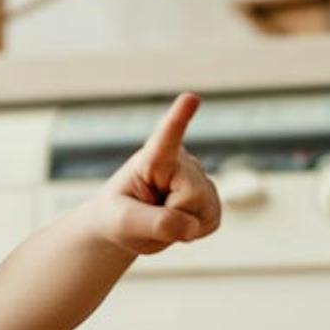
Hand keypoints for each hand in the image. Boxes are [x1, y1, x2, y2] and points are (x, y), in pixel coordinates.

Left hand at [84, 93, 221, 255]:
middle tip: (150, 214)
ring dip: (183, 227)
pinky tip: (179, 222)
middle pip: (191, 198)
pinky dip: (194, 232)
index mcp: (152, 158)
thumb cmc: (118, 216)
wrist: (127, 224)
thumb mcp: (122, 223)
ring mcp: (201, 178)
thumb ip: (153, 223)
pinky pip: (211, 222)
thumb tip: (191, 226)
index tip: (190, 98)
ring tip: (163, 215)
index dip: (179, 119)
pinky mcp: (212, 198)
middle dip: (171, 217)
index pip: (167, 138)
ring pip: (204, 213)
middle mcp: (182, 160)